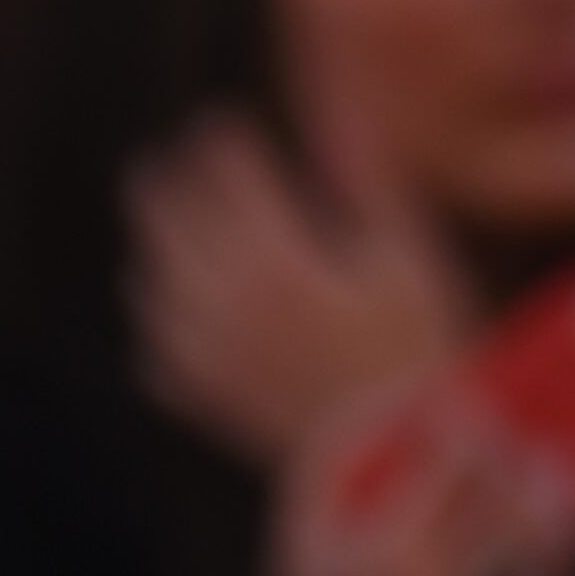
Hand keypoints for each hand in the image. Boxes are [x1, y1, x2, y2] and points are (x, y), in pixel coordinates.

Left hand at [128, 105, 471, 469]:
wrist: (407, 468)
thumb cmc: (424, 351)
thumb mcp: (409, 256)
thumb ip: (363, 179)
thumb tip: (340, 107)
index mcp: (278, 257)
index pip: (224, 173)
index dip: (223, 142)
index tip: (227, 126)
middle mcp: (225, 301)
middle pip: (167, 215)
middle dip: (172, 179)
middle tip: (179, 161)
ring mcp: (206, 354)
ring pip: (150, 281)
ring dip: (158, 246)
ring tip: (168, 228)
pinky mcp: (204, 401)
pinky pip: (156, 351)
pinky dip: (161, 324)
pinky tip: (182, 314)